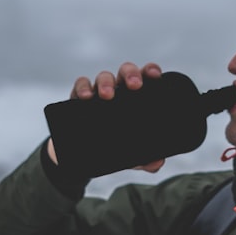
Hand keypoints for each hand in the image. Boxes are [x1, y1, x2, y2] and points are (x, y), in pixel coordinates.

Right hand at [46, 62, 165, 171]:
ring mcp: (98, 91)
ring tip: (107, 96)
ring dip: (106, 83)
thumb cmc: (113, 143)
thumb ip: (145, 158)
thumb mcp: (130, 154)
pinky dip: (83, 88)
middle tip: (135, 86)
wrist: (82, 152)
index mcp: (135, 96)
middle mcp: (119, 89)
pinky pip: (80, 85)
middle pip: (126, 71)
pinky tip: (86, 97)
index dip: (150, 71)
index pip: (145, 76)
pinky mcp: (78, 97)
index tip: (156, 76)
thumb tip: (157, 163)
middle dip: (131, 74)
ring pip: (104, 77)